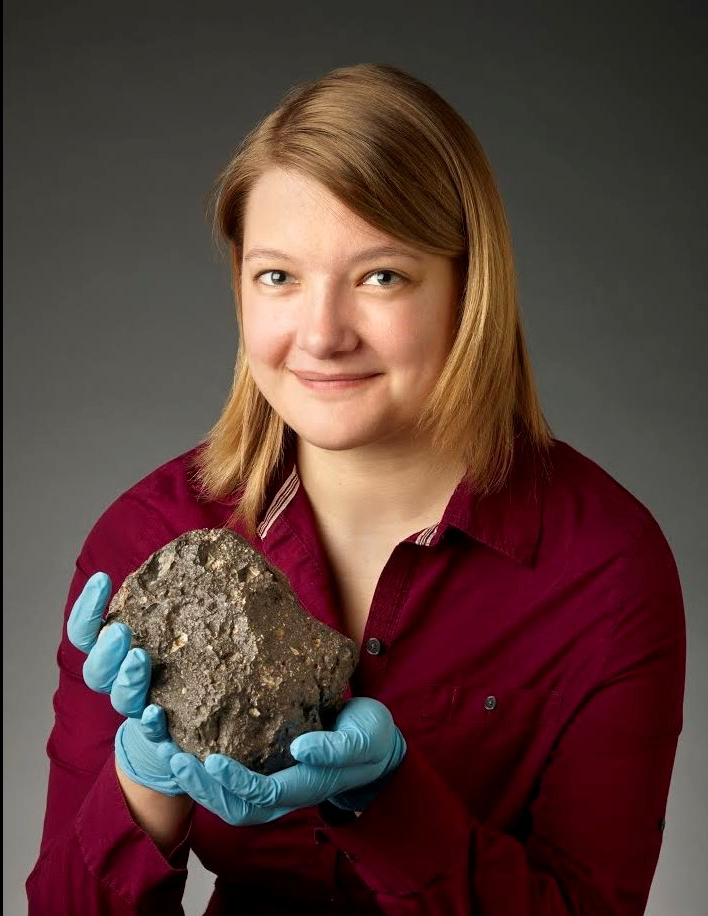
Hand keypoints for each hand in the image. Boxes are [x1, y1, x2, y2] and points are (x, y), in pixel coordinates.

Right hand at [67, 571, 183, 795]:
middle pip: (96, 671)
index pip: (88, 632)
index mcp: (121, 655)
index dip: (88, 608)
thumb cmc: (189, 669)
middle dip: (105, 649)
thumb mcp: (189, 630)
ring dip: (126, 682)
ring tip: (139, 661)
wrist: (189, 735)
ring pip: (121, 700)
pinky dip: (152, 726)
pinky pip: (152, 736)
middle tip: (121, 632)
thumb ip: (197, 600)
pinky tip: (158, 716)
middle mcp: (123, 683)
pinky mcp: (163, 738)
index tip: (102, 578)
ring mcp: (141, 712)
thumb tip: (223, 555)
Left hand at [164, 696, 406, 824]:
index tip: (212, 759)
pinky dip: (204, 769)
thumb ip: (337, 747)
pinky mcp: (266, 770)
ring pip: (227, 800)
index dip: (236, 781)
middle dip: (201, 787)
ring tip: (171, 753)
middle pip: (235, 806)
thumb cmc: (369, 737)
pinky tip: (187, 744)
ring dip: (196, 781)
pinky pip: (230, 780)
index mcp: (306, 785)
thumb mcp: (363, 737)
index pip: (262, 794)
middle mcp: (284, 792)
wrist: (374, 743)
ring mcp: (274, 784)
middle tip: (174, 757)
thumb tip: (301, 749)